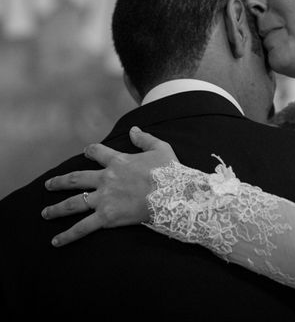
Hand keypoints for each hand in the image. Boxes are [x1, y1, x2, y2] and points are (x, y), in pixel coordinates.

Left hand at [42, 126, 178, 246]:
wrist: (173, 195)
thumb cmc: (170, 172)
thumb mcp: (161, 148)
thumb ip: (145, 139)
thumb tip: (133, 130)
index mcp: (118, 161)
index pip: (97, 152)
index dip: (90, 151)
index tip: (85, 152)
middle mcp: (106, 178)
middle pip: (76, 178)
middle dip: (59, 182)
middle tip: (48, 184)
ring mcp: (104, 199)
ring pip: (73, 203)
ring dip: (56, 208)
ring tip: (45, 212)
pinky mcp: (106, 217)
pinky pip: (83, 227)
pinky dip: (68, 235)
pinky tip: (55, 241)